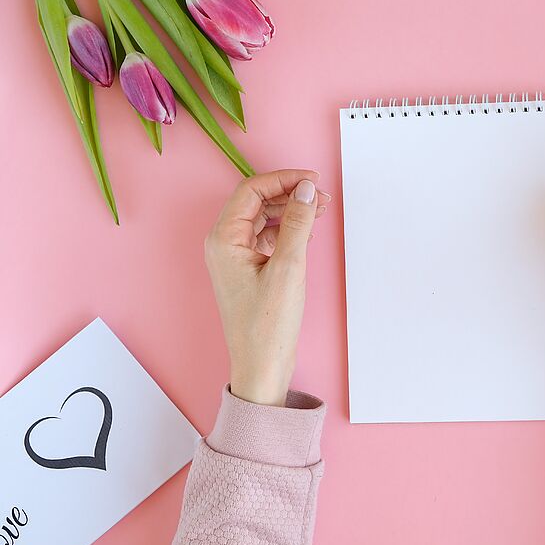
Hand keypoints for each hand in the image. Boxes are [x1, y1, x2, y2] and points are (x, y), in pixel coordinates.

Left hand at [205, 170, 330, 405]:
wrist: (261, 365)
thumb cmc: (268, 324)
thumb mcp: (289, 268)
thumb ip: (298, 223)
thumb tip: (306, 191)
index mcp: (223, 239)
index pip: (252, 191)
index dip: (284, 180)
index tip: (313, 181)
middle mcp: (223, 244)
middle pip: (256, 202)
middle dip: (289, 194)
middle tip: (321, 197)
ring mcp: (234, 258)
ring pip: (262, 219)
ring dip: (290, 211)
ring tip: (319, 211)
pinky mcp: (247, 271)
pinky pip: (265, 238)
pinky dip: (286, 230)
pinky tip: (306, 232)